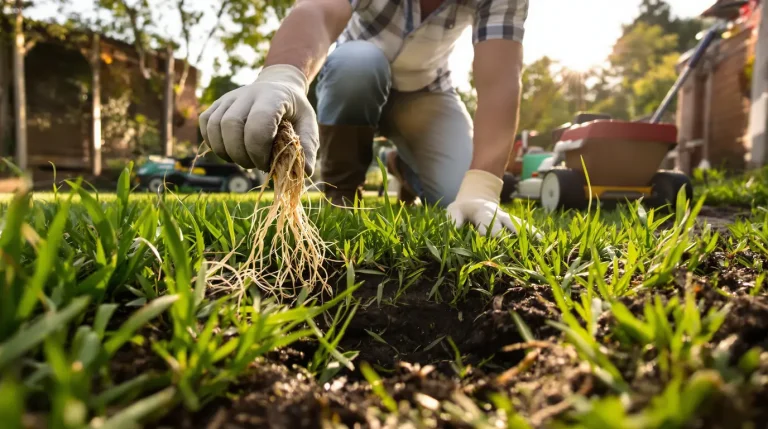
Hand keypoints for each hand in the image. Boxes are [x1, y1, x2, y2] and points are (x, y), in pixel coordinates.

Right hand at [199, 64, 318, 175]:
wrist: (278, 85)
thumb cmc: (294, 110)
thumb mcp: (309, 123)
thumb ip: (308, 145)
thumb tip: (306, 171)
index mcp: (273, 96)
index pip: (258, 123)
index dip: (258, 150)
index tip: (267, 163)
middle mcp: (247, 93)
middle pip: (231, 125)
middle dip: (240, 154)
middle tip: (254, 165)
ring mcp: (229, 97)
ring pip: (215, 126)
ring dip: (225, 151)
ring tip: (242, 159)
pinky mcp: (217, 103)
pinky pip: (206, 125)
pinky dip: (213, 143)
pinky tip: (229, 151)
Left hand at [447, 169, 539, 237]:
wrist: (475, 198)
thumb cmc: (463, 209)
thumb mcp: (454, 211)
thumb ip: (454, 221)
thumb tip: (454, 232)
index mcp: (484, 212)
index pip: (487, 224)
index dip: (489, 234)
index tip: (491, 244)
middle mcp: (499, 215)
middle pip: (507, 226)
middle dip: (511, 238)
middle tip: (517, 253)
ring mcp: (507, 218)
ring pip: (519, 226)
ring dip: (528, 234)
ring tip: (539, 243)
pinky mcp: (512, 222)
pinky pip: (524, 227)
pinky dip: (533, 233)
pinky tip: (542, 241)